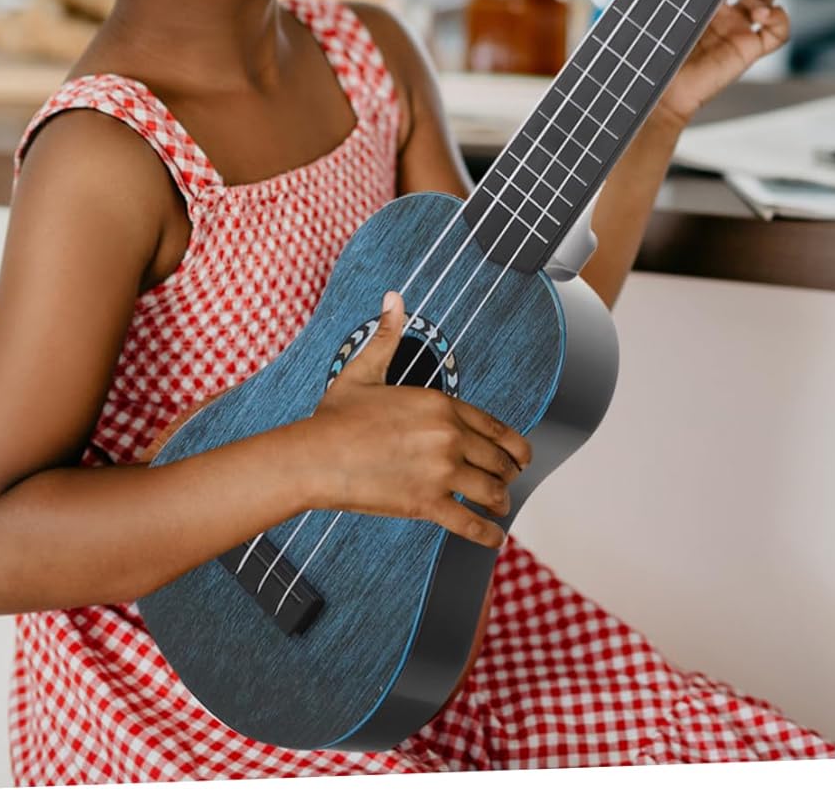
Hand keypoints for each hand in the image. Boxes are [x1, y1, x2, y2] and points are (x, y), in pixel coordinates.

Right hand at [295, 290, 531, 548]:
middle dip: (508, 474)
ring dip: (500, 502)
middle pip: (500, 461)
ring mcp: (441, 471)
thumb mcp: (365, 370)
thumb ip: (387, 335)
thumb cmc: (337, 416)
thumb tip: (394, 298)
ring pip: (493, 492)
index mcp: (440, 404)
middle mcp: (448, 436)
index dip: (514, 446)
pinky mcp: (427, 503)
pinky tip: (492, 536)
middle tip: (505, 483)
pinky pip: (471, 523)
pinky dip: (488, 534)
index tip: (519, 457)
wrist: (315, 456)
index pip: (496, 428)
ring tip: (497, 508)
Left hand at [659, 0, 790, 127]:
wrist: (664, 88)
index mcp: (702, 3)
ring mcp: (738, 32)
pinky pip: (779, 33)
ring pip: (768, 4)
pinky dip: (781, 20)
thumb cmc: (659, 50)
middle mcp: (723, 16)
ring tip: (755, 6)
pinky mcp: (749, 49)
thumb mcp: (671, 12)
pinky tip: (765, 16)